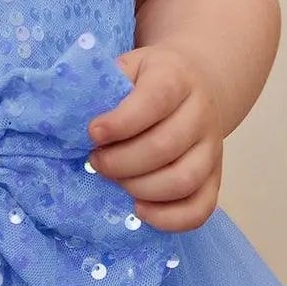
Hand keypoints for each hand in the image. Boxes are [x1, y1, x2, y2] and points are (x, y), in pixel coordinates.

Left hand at [86, 44, 224, 230]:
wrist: (189, 87)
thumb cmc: (145, 80)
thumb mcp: (126, 68)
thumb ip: (103, 86)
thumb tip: (71, 118)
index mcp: (176, 78)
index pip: (155, 100)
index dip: (121, 122)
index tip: (93, 133)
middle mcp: (201, 113)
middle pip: (165, 146)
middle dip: (121, 161)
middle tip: (96, 161)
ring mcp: (212, 148)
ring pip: (184, 180)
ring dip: (141, 189)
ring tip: (115, 181)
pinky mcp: (215, 178)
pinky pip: (201, 208)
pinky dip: (169, 218)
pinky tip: (139, 210)